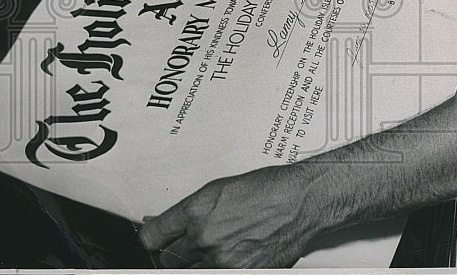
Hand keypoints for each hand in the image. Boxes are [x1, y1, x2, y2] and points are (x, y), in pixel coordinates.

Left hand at [138, 164, 322, 267]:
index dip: (152, 239)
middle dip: (174, 254)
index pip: (153, 236)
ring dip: (196, 263)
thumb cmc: (272, 188)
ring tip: (213, 250)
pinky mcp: (240, 273)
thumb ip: (193, 210)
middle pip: (168, 260)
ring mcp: (222, 260)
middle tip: (185, 247)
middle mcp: (205, 236)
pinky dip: (217, 267)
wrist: (304, 201)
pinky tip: (231, 256)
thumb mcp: (224, 189)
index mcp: (198, 210)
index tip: (155, 239)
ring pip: (189, 272)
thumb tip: (168, 223)